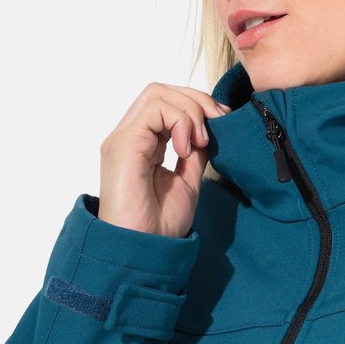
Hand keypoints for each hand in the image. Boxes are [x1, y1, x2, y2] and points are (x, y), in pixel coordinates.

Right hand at [98, 82, 232, 237]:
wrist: (142, 252)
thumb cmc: (158, 227)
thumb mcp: (187, 182)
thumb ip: (194, 155)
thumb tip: (207, 131)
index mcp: (141, 145)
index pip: (166, 104)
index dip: (197, 107)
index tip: (221, 125)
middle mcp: (129, 137)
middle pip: (161, 92)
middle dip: (197, 101)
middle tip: (218, 125)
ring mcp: (123, 139)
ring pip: (157, 94)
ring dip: (189, 111)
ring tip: (200, 142)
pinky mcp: (123, 144)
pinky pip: (155, 109)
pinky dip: (179, 121)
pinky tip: (187, 148)